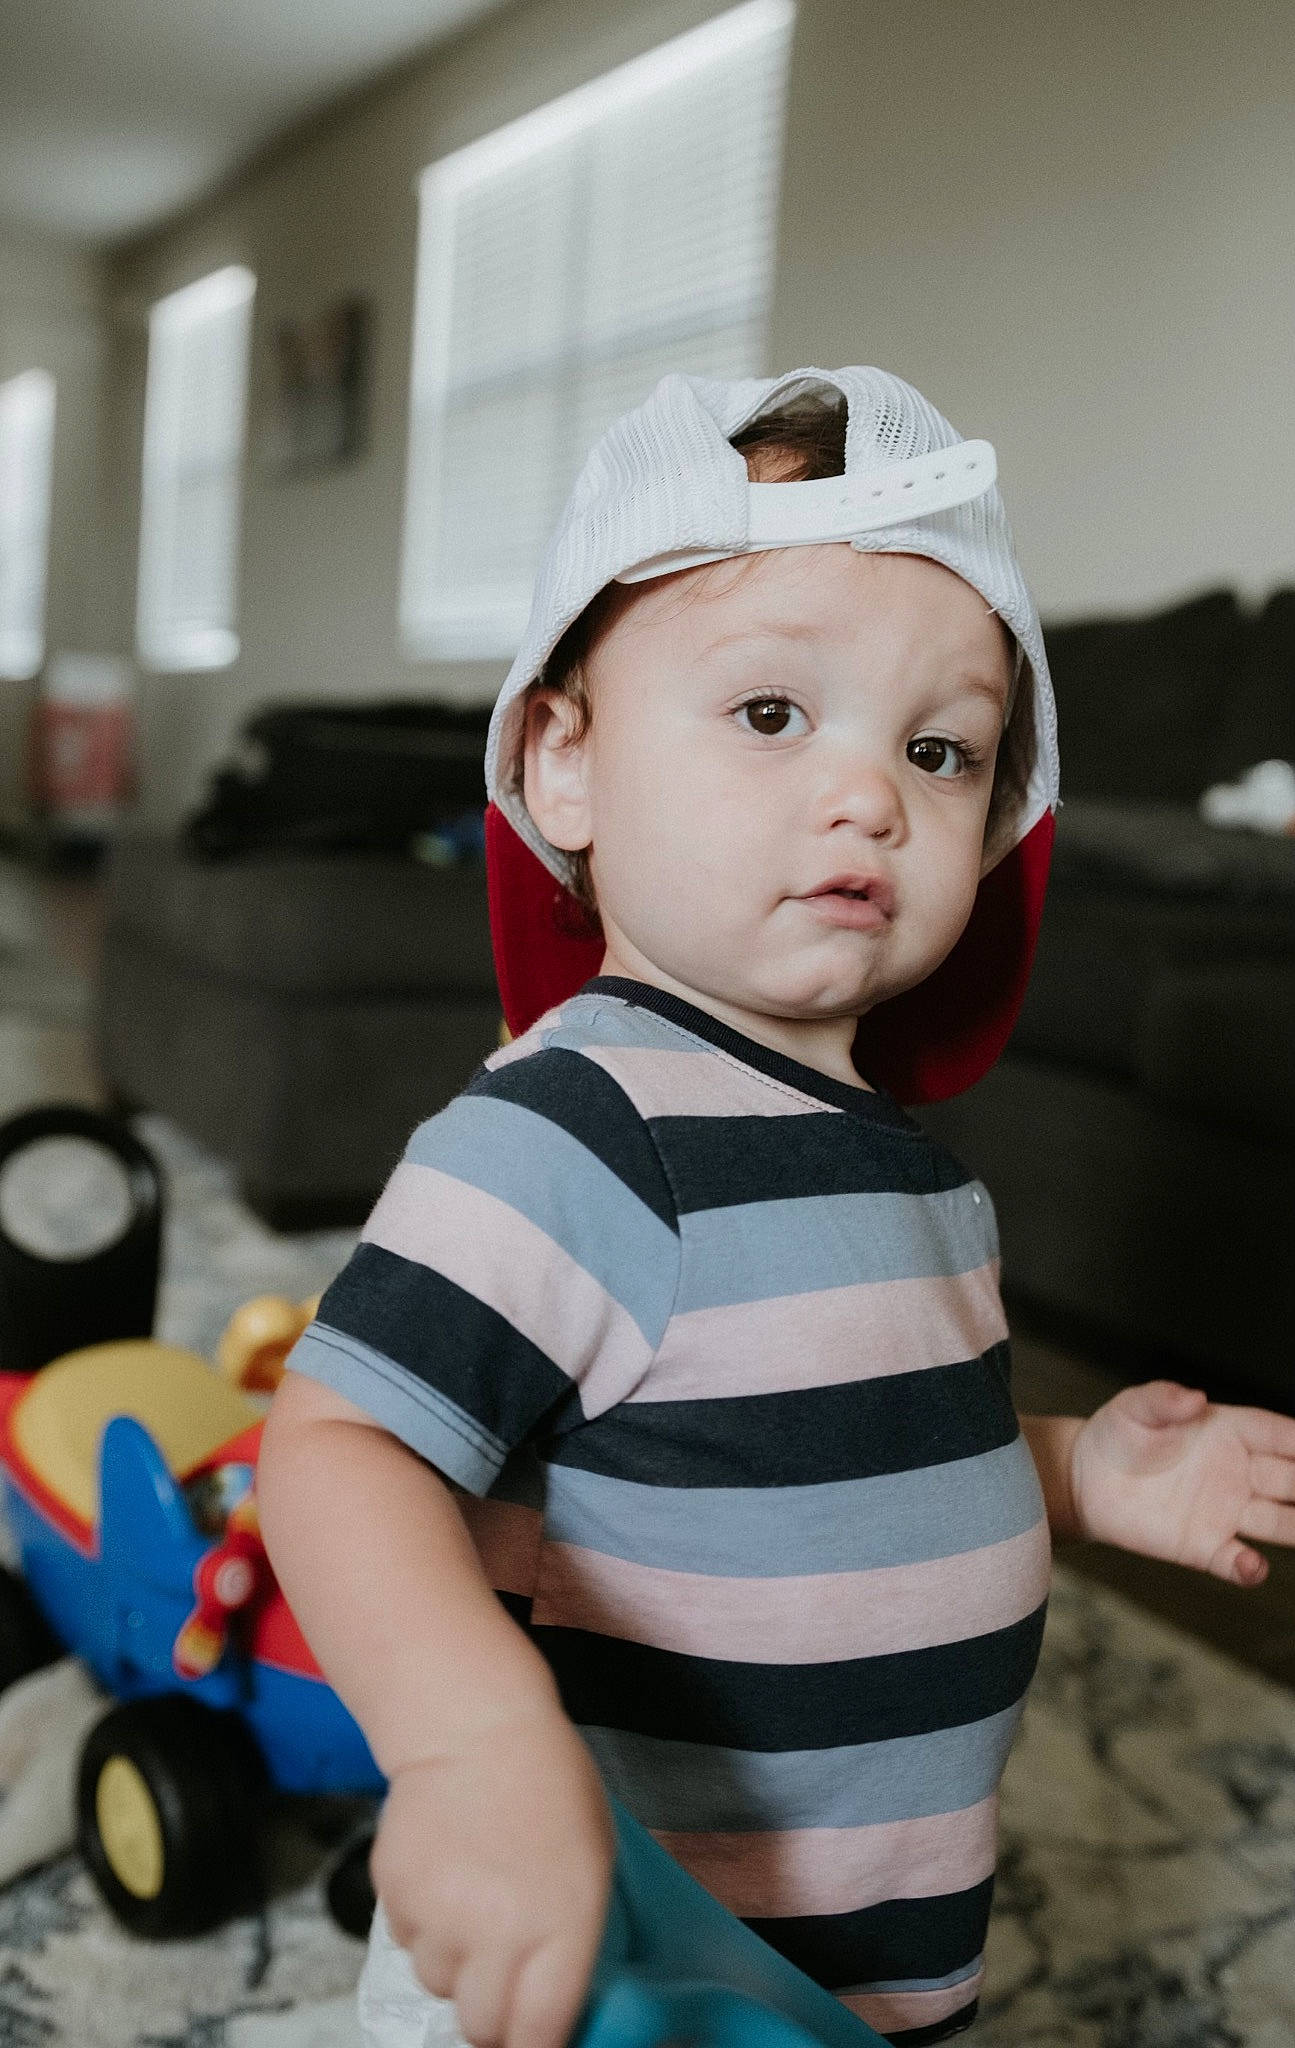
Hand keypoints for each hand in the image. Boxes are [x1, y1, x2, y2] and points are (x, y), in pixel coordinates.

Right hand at [371, 1702, 614, 2047]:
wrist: (473, 1724)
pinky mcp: (394, 1895)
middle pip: (479, 2028)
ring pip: (438, 1984)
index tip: (533, 2038)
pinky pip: (407, 1941)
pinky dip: (424, 1924)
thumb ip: (578, 1943)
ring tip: (474, 1898)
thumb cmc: (548, 1787)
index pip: (538, 2037)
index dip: (534, 2047)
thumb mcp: (594, 1863)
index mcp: (563, 1925)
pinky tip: (446, 1871)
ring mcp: (439, 1915)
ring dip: (455, 1962)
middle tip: (503, 1973)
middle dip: (492, 2013)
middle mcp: (498, 1932)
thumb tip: (560, 2007)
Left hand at [1069, 1380, 1294, 1585]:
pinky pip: (1235, 1560)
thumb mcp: (1133, 1408)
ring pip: (1279, 1521)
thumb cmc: (1116, 1435)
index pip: (1276, 1433)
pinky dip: (1248, 1568)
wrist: (1084, 1481)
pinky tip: (1252, 1567)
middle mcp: (1237, 1472)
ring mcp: (1225, 1511)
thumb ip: (1162, 1399)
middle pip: (1291, 1478)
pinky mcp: (1204, 1546)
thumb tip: (1195, 1396)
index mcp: (1227, 1432)